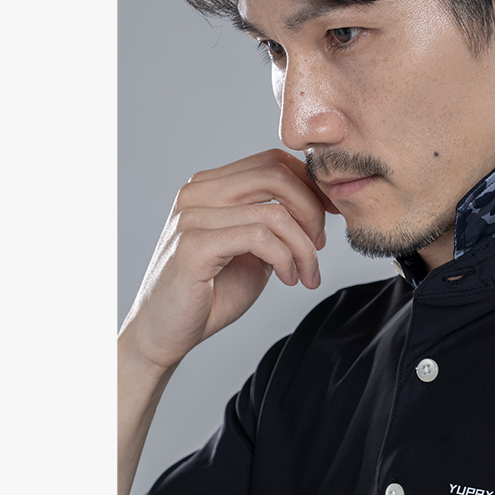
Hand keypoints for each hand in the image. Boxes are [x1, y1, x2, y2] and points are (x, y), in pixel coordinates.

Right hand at [119, 148, 337, 372]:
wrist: (165, 332)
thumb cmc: (210, 292)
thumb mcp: (253, 249)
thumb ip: (276, 222)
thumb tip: (319, 205)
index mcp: (210, 186)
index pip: (272, 162)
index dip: (310, 185)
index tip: (329, 216)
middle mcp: (197, 193)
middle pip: (276, 175)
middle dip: (312, 211)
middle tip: (319, 244)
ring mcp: (192, 216)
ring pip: (274, 212)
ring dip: (303, 247)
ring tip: (306, 272)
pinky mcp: (194, 245)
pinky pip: (259, 237)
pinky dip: (285, 259)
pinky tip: (288, 279)